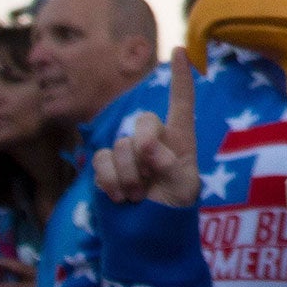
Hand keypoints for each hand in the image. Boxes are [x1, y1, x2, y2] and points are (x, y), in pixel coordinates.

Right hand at [93, 49, 197, 207]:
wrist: (147, 236)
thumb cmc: (173, 210)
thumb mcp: (184, 189)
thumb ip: (170, 165)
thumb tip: (147, 150)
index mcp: (180, 139)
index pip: (181, 103)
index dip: (181, 78)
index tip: (181, 50)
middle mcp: (153, 139)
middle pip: (145, 120)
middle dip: (146, 147)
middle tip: (150, 176)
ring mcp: (128, 152)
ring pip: (121, 145)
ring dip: (129, 175)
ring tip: (139, 195)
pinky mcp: (106, 166)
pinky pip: (102, 160)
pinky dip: (110, 181)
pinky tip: (120, 197)